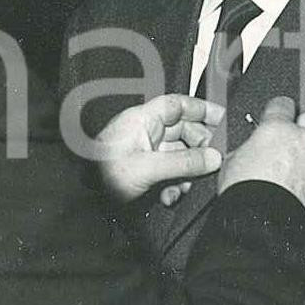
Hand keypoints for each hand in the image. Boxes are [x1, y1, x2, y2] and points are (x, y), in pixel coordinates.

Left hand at [97, 94, 223, 202]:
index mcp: (142, 120)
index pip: (177, 105)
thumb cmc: (104, 176)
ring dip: (187, 172)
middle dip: (199, 149)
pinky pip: (167, 171)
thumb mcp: (148, 168)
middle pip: (182, 132)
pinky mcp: (142, 171)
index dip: (201, 108)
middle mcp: (144, 132)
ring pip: (177, 155)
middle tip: (212, 162)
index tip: (222, 118)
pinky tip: (170, 197)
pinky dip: (173, 184)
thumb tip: (213, 158)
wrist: (83, 200)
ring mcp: (143, 152)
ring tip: (186, 188)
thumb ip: (184, 163)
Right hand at [218, 96, 304, 223]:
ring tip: (303, 162)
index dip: (279, 109)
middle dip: (301, 126)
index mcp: (277, 129)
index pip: (283, 105)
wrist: (264, 224)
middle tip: (291, 138)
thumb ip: (248, 147)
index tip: (279, 113)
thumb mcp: (232, 161)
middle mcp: (304, 140)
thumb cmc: (247, 194)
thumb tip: (249, 148)